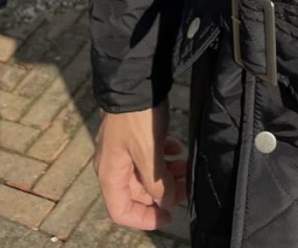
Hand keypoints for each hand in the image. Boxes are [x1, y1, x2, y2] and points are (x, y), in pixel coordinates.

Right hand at [93, 101, 186, 229]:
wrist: (134, 78)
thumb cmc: (138, 117)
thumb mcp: (148, 152)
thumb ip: (157, 181)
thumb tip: (167, 201)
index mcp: (110, 173)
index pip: (121, 210)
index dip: (144, 219)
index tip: (167, 217)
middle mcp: (113, 163)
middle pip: (136, 191)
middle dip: (162, 193)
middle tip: (187, 188)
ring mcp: (123, 147)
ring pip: (145, 171)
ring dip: (166, 174)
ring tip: (186, 168)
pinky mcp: (133, 133)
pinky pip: (148, 153)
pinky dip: (164, 156)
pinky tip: (178, 150)